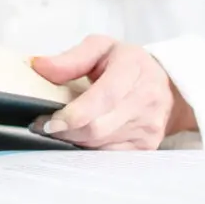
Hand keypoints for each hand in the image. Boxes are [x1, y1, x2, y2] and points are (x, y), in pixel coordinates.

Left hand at [29, 35, 196, 149]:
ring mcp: (149, 126)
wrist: (166, 86)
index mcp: (133, 69)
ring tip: (59, 130)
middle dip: (65, 131)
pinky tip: (79, 138)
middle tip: (43, 126)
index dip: (72, 114)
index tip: (47, 121)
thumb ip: (70, 58)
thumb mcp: (100, 48)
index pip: (103, 97)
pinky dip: (88, 150)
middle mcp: (146, 99)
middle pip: (98, 127)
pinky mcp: (147, 146)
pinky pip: (109, 155)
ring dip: (74, 140)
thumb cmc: (126, 64)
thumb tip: (38, 66)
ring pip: (100, 145)